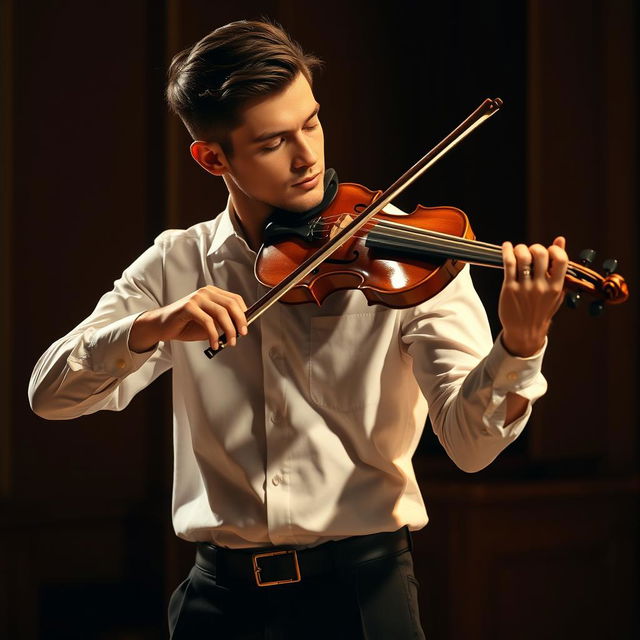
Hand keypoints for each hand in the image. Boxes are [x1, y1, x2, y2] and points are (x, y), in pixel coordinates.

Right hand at [129, 286, 247, 352]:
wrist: (162, 326)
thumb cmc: (186, 324)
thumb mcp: (209, 322)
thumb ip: (223, 322)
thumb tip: (240, 329)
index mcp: (212, 293)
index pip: (235, 299)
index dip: (244, 313)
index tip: (245, 327)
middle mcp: (206, 292)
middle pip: (231, 305)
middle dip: (239, 322)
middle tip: (241, 335)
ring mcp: (197, 298)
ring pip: (221, 313)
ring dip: (228, 330)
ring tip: (229, 342)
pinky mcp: (188, 307)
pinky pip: (207, 321)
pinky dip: (214, 335)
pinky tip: (214, 344)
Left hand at [498, 237, 568, 356]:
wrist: (525, 331)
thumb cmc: (541, 309)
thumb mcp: (556, 290)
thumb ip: (558, 266)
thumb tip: (560, 239)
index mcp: (556, 287)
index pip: (561, 259)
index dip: (555, 249)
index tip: (549, 250)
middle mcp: (541, 286)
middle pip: (540, 254)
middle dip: (535, 247)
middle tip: (530, 251)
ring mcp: (524, 287)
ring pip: (523, 257)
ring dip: (520, 248)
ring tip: (518, 250)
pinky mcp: (509, 288)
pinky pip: (508, 264)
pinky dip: (507, 251)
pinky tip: (506, 247)